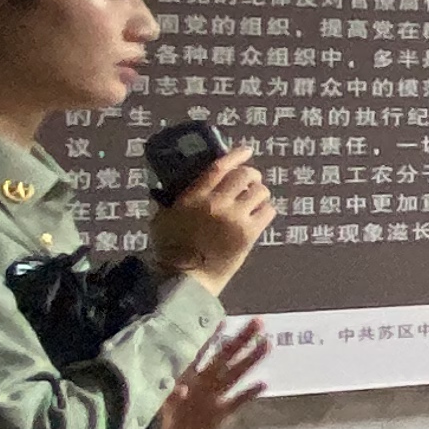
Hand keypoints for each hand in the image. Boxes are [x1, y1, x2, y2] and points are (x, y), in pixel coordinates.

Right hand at [147, 147, 275, 289]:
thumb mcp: (161, 219)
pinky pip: (268, 212)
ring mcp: (235, 218)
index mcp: (194, 196)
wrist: (185, 278)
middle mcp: (216, 203)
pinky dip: (266, 210)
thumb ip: (165, 201)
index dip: (235, 155)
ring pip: (260, 192)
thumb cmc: (169, 250)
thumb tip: (162, 189)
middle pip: (245, 175)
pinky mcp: (248, 234)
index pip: (219, 167)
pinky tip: (259, 215)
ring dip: (260, 193)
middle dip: (251, 176)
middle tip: (251, 181)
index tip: (246, 151)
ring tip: (254, 200)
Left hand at [161, 319, 269, 428]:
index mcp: (188, 374)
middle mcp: (204, 382)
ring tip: (267, 345)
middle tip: (259, 322)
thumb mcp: (155, 404)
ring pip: (236, 374)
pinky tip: (262, 384)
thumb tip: (180, 387)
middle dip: (242, 339)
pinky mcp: (220, 416)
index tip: (225, 319)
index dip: (213, 335)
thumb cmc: (153, 418)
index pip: (203, 350)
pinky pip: (237, 402)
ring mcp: (214, 398)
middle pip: (227, 357)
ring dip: (251, 360)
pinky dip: (249, 394)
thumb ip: (168, 395)